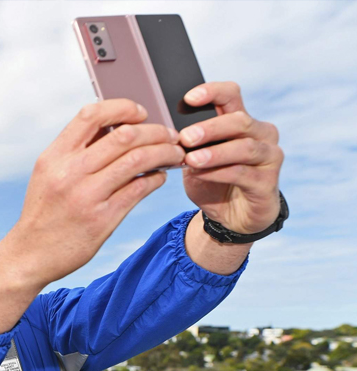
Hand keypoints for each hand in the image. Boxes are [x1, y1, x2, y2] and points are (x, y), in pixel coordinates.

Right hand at [13, 99, 184, 286]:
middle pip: (124, 135)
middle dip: (156, 131)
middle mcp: (69, 173)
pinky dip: (156, 178)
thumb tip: (115, 124)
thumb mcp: (48, 174)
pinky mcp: (103, 219)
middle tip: (170, 136)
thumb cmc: (44, 211)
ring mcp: (87, 196)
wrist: (31, 254)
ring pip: (138, 160)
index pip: (91, 115)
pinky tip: (158, 177)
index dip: (122, 107)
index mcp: (54, 156)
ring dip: (164, 152)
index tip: (140, 113)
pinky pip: (139, 189)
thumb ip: (76, 150)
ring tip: (174, 154)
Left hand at [179, 82, 283, 233]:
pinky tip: (199, 174)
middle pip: (239, 120)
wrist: (230, 217)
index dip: (212, 92)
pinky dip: (218, 173)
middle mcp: (261, 133)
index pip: (231, 95)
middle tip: (185, 137)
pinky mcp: (267, 181)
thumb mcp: (194, 161)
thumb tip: (164, 133)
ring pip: (244, 147)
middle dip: (210, 128)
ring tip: (190, 159)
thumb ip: (186, 146)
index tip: (189, 98)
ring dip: (215, 152)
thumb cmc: (212, 181)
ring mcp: (269, 156)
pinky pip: (243, 173)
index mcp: (241, 121)